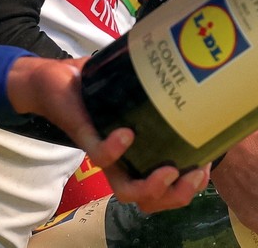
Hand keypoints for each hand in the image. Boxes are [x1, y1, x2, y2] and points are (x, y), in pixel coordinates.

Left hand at [5, 56, 209, 212]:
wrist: (53, 78)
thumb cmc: (95, 85)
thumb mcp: (134, 85)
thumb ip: (157, 80)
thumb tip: (189, 56)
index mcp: (138, 153)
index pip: (164, 188)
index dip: (187, 188)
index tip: (204, 167)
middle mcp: (123, 160)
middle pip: (150, 200)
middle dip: (177, 196)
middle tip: (194, 174)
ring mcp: (104, 150)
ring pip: (126, 190)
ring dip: (152, 187)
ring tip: (169, 170)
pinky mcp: (84, 136)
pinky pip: (100, 154)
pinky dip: (115, 149)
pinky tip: (128, 135)